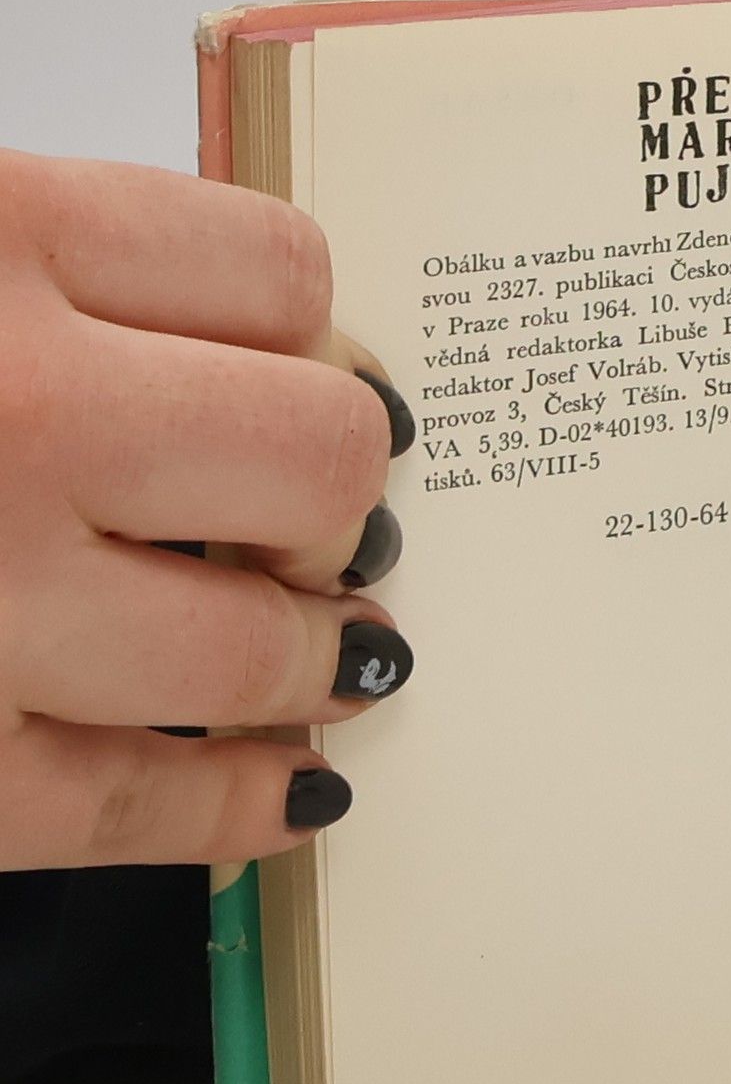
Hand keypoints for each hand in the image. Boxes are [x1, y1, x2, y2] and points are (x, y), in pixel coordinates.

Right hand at [0, 149, 413, 870]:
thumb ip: (65, 275)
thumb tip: (271, 354)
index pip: (279, 274)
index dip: (322, 338)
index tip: (325, 378)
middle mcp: (10, 415)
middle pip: (319, 454)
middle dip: (341, 500)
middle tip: (333, 525)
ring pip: (257, 648)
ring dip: (320, 657)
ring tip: (343, 657)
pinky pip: (139, 810)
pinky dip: (238, 808)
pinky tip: (294, 794)